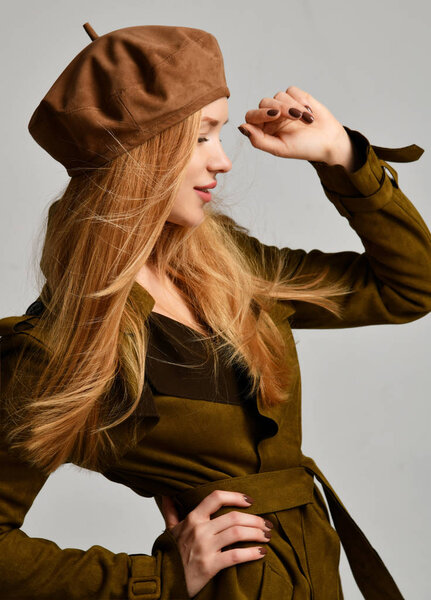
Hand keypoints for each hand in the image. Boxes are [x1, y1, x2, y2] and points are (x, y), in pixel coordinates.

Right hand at [160, 492, 271, 597]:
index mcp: (193, 518)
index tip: (250, 501)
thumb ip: (171, 511)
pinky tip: (261, 552)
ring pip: (238, 533)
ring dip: (257, 534)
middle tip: (267, 524)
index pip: (216, 498)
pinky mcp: (210, 566)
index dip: (235, 496)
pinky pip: (236, 556)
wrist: (163, 579)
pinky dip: (252, 553)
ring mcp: (205, 548)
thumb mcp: (170, 529)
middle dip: (255, 519)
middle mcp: (200, 530)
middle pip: (233, 517)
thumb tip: (166, 495)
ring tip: (267, 537)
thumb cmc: (170, 554)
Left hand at [237, 85, 360, 169]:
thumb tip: (242, 127)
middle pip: (265, 102)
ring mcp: (283, 105)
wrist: (328, 141)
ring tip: (306, 120)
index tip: (275, 114)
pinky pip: (292, 90)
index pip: (251, 116)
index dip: (261, 113)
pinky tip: (309, 112)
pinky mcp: (296, 97)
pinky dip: (301, 100)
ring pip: (279, 95)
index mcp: (263, 130)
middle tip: (296, 117)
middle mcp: (270, 116)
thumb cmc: (304, 148)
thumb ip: (258, 140)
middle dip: (281, 108)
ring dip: (294, 106)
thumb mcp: (280, 149)